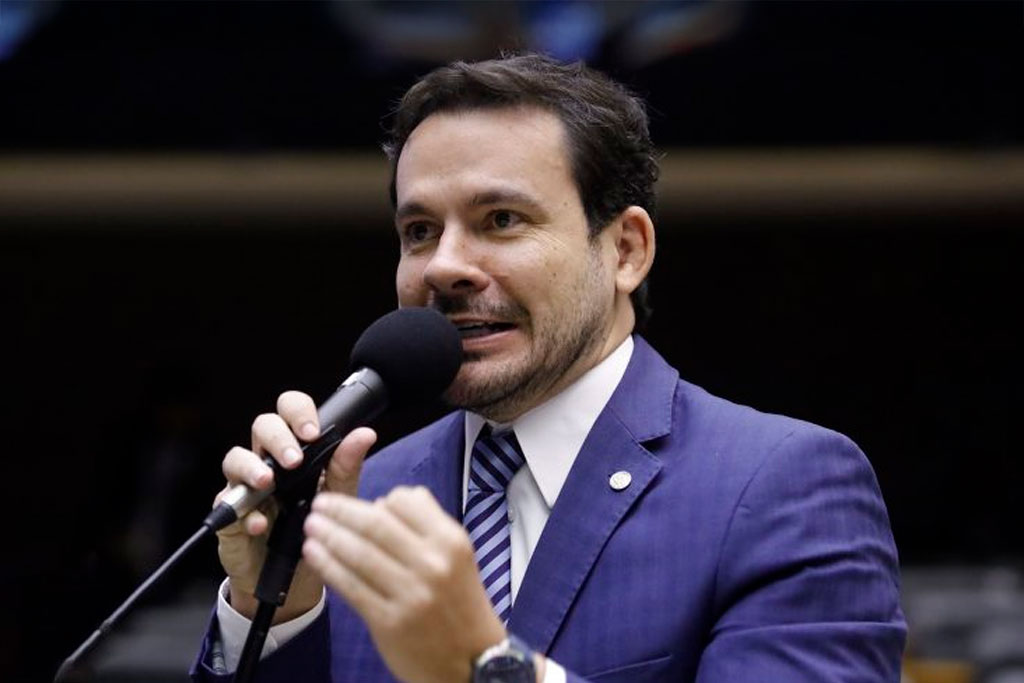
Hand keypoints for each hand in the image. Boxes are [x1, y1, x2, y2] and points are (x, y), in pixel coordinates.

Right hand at [213, 390, 376, 621]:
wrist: (295, 579)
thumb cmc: (314, 529)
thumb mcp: (336, 499)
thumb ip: (346, 467)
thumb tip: (366, 434)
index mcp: (297, 448)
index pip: (291, 411)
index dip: (298, 412)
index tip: (313, 432)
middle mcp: (268, 459)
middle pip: (262, 425)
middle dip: (277, 437)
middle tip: (294, 459)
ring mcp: (245, 485)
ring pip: (235, 457)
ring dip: (251, 467)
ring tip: (268, 483)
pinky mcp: (229, 514)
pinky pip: (227, 503)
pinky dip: (245, 513)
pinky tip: (261, 525)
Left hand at [302, 486, 506, 682]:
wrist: (472, 660)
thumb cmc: (460, 603)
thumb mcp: (458, 556)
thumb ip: (427, 525)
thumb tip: (384, 501)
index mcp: (450, 541)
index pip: (405, 503)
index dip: (376, 499)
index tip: (357, 501)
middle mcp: (432, 563)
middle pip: (376, 525)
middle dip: (342, 510)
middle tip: (320, 503)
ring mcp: (410, 593)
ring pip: (359, 554)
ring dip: (330, 535)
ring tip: (311, 525)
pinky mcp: (389, 621)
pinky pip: (351, 586)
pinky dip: (328, 566)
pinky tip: (314, 553)